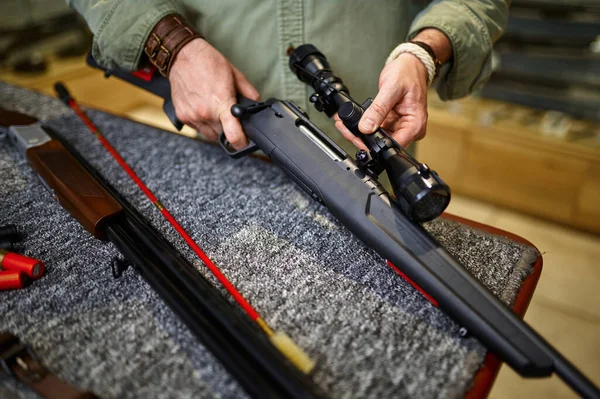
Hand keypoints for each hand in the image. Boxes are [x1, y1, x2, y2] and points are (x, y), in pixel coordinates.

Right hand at [169, 38, 259, 148]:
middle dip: (228, 130)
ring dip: (215, 128)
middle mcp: (205, 112)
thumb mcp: (235, 75)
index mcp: (221, 102)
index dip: (241, 142)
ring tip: (215, 111)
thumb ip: (249, 93)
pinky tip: (203, 109)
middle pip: (222, 136)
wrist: (183, 55)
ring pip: (209, 135)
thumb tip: (256, 106)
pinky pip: (197, 128)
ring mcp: (192, 116)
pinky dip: (202, 123)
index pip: (233, 135)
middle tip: (229, 117)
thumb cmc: (208, 62)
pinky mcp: (182, 116)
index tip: (244, 141)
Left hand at [335, 29, 451, 148]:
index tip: (359, 138)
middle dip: (363, 139)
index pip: (394, 144)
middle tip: (347, 130)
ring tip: (345, 125)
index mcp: (415, 124)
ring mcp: (400, 125)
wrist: (410, 64)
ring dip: (361, 133)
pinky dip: (364, 125)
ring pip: (377, 137)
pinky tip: (352, 121)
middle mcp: (409, 128)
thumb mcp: (391, 89)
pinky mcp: (392, 122)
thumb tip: (366, 127)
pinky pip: (376, 128)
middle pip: (384, 143)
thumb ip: (378, 109)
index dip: (375, 145)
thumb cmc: (408, 73)